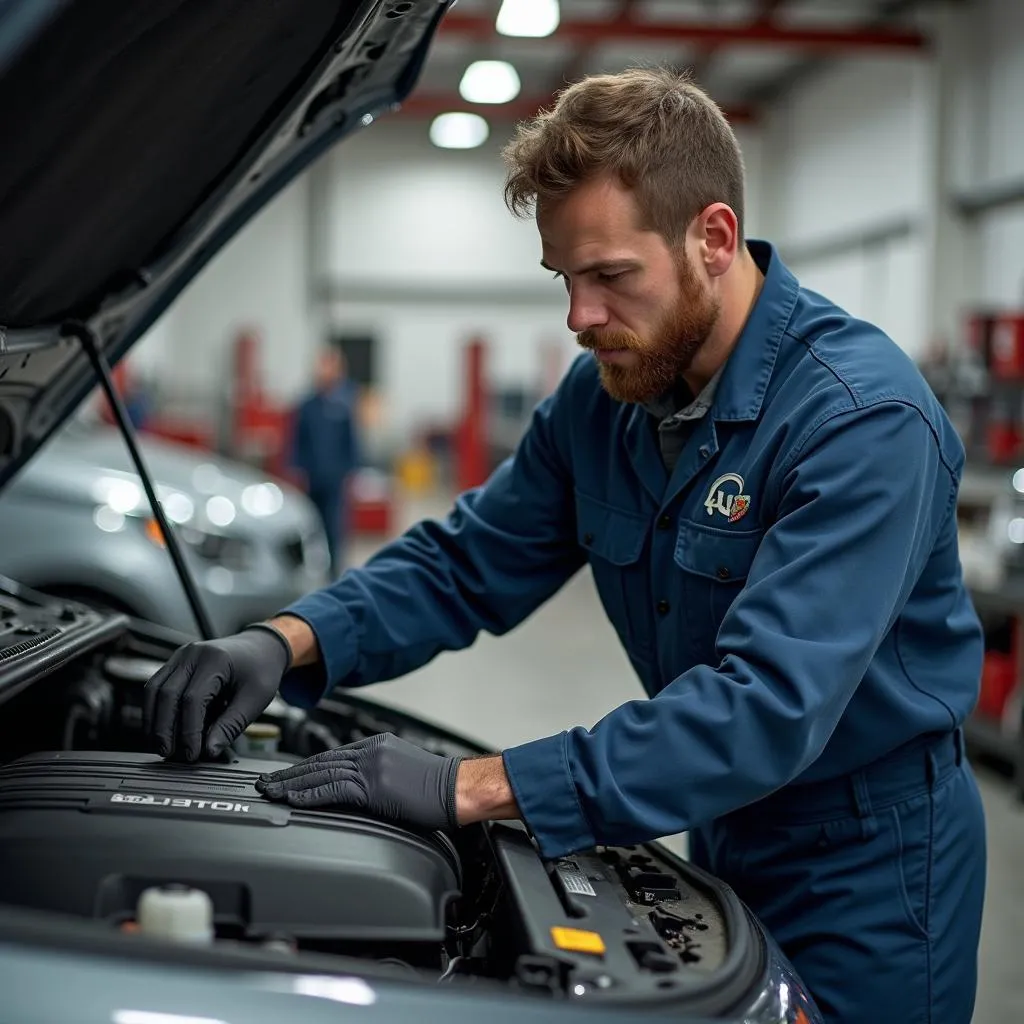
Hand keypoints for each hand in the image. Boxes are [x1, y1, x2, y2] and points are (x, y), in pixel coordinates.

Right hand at [143, 625, 291, 760]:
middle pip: (167, 694)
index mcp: (216, 659)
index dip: (189, 731)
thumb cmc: (261, 671)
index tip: (191, 754)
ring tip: (160, 746)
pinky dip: (155, 710)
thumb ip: (231, 725)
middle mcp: (193, 654)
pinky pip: (156, 687)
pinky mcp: (175, 663)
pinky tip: (161, 730)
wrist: (261, 648)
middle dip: (164, 729)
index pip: (192, 700)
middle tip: (169, 754)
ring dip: (153, 721)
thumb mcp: (255, 699)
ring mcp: (181, 656)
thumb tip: (209, 751)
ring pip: (154, 690)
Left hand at [255, 733, 463, 831]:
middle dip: (290, 773)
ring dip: (291, 785)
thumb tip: (356, 789)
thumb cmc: (436, 786)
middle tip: (266, 782)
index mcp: (376, 744)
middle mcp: (370, 750)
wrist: (457, 788)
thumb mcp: (401, 770)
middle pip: (320, 761)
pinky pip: (333, 789)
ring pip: (321, 774)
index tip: (287, 776)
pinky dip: (309, 795)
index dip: (305, 767)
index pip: (331, 755)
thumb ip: (376, 773)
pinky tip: (292, 800)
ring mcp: (371, 766)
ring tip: (270, 792)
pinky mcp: (373, 786)